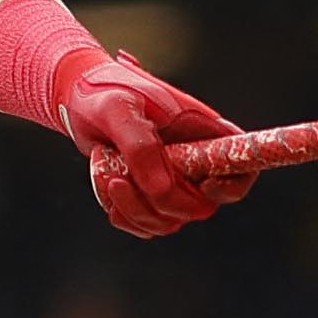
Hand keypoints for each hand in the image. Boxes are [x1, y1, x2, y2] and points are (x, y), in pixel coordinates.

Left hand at [45, 43, 258, 239]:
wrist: (75, 100)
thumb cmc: (103, 93)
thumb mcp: (119, 109)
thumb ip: (142, 147)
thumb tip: (163, 190)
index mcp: (202, 131)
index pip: (241, 164)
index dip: (233, 185)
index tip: (202, 184)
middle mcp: (194, 160)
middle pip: (202, 206)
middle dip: (163, 204)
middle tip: (124, 177)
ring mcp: (172, 180)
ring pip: (170, 221)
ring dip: (135, 209)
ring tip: (108, 174)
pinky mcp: (148, 195)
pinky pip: (146, 225)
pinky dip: (123, 214)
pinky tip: (105, 184)